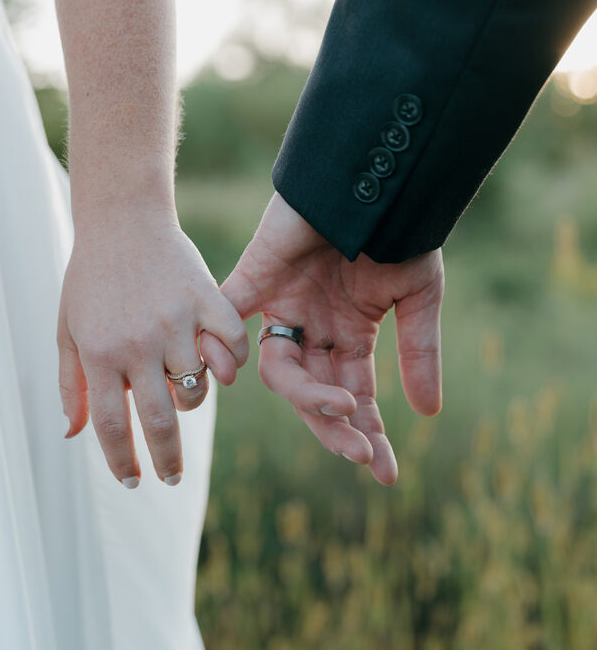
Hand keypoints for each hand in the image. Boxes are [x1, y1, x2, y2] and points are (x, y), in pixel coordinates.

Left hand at [57, 206, 248, 487]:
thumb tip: (72, 436)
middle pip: (159, 421)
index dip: (123, 463)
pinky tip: (220, 367)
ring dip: (192, 402)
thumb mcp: (68, 330)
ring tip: (183, 395)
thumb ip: (71, 385)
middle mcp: (138, 342)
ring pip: (198, 388)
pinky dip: (232, 364)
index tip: (135, 481)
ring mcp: (176, 321)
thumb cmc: (90, 278)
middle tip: (172, 478)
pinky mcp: (207, 298)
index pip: (112, 426)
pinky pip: (233, 347)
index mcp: (100, 352)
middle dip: (167, 460)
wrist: (122, 219)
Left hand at [217, 193, 443, 484]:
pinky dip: (221, 347)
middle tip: (362, 455)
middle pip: (314, 393)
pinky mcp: (253, 277)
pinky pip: (226, 318)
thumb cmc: (400, 229)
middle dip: (338, 427)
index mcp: (350, 332)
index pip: (353, 395)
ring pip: (281, 370)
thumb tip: (427, 415)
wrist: (376, 176)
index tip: (385, 473)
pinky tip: (235, 377)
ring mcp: (282, 304)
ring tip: (343, 404)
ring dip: (310, 395)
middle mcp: (312, 326)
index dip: (366, 432)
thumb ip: (419, 353)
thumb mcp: (418, 296)